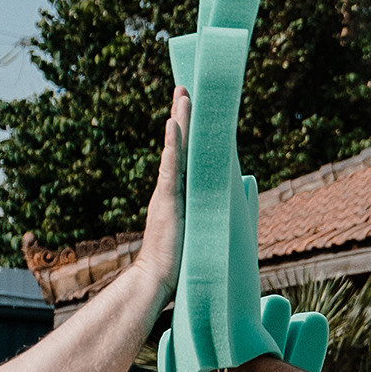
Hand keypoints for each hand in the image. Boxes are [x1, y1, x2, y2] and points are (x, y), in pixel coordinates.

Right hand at [137, 88, 189, 311]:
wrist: (155, 282)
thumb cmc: (175, 267)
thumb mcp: (194, 237)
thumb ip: (201, 223)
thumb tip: (215, 223)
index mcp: (176, 196)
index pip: (185, 159)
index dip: (187, 136)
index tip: (189, 113)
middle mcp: (170, 190)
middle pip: (180, 147)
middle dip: (182, 117)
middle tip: (184, 90)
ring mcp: (167, 194)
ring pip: (177, 150)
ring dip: (181, 121)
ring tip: (183, 95)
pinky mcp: (167, 200)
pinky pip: (172, 166)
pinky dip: (174, 144)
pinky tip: (175, 123)